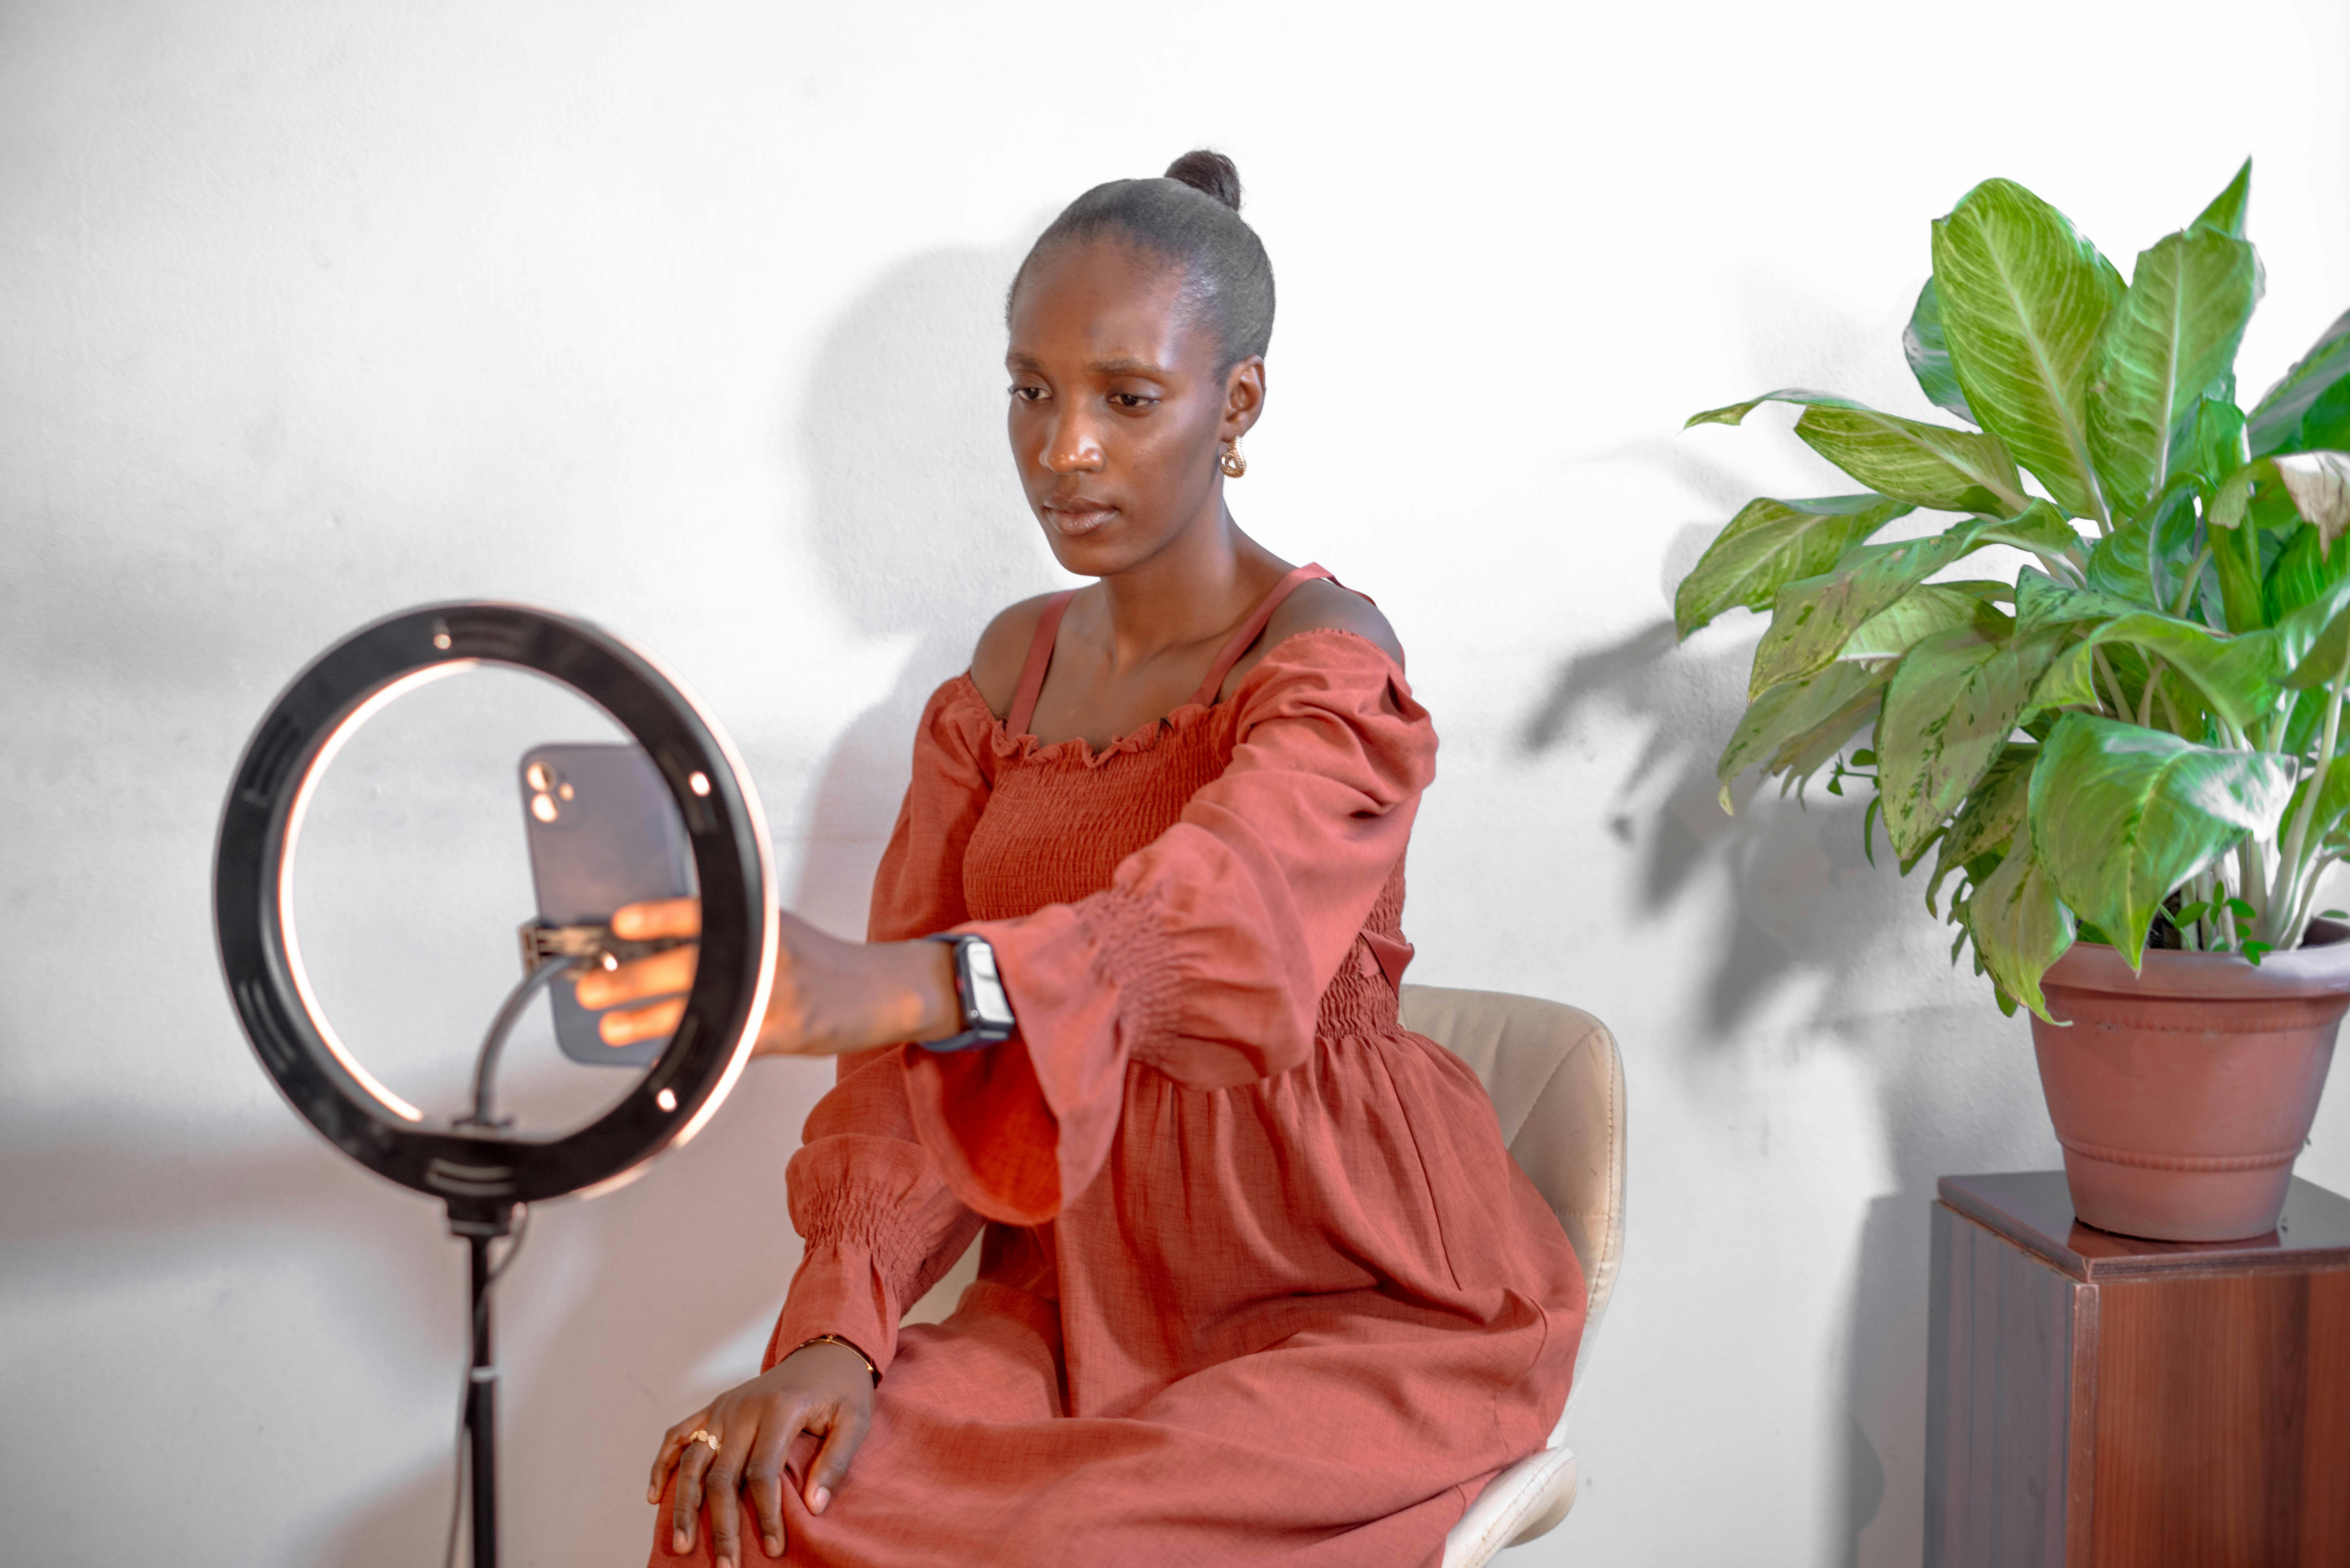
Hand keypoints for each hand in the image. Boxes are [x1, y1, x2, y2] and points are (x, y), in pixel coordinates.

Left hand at [577, 900, 959, 1057]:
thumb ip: (725, 932)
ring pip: (699, 1012)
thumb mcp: (772, 927)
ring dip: (647, 1022)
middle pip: (691, 967)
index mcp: (763, 923)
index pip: (704, 914)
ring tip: (610, 1026)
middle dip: (634, 980)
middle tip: (590, 988)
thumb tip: (649, 944)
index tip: (621, 923)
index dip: (659, 917)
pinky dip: (688, 1051)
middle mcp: (767, 957)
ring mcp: (772, 1000)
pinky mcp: (776, 1037)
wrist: (871, 992)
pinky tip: (657, 1056)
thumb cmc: (814, 959)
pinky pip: (721, 1047)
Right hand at [648, 1340, 875, 1565]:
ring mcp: (724, 1407)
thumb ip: (836, 1462)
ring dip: (684, 1506)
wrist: (825, 1352)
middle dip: (721, 1525)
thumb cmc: (842, 1390)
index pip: (763, 1472)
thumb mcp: (855, 1421)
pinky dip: (662, 1464)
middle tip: (726, 1566)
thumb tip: (815, 1507)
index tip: (773, 1548)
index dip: (765, 1514)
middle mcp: (744, 1408)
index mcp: (779, 1410)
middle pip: (722, 1475)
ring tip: (681, 1545)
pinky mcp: (714, 1407)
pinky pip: (678, 1435)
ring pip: (691, 1461)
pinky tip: (655, 1496)